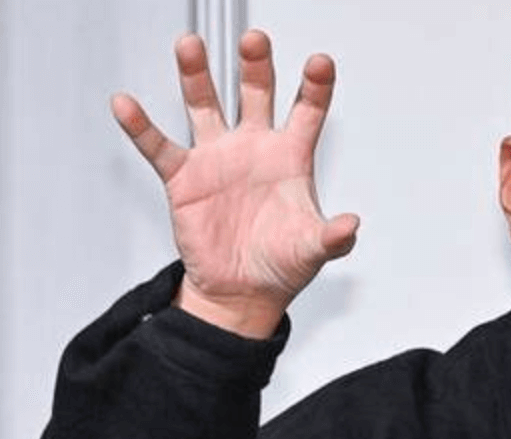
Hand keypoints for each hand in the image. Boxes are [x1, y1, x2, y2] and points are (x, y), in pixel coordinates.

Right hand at [111, 30, 358, 337]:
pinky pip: (158, 146)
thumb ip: (333, 237)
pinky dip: (141, 126)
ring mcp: (217, 158)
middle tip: (256, 41)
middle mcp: (255, 148)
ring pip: (205, 105)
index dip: (315, 87)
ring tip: (191, 46)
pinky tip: (126, 104)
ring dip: (197, 76)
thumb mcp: (313, 250)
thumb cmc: (282, 265)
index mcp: (292, 158)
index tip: (320, 62)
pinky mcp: (184, 178)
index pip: (307, 112)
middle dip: (256, 66)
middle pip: (255, 93)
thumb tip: (351, 226)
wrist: (242, 292)